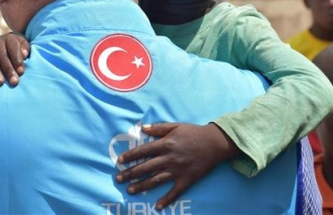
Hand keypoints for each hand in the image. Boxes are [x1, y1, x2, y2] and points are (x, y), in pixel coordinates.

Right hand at [0, 33, 29, 84]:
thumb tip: (24, 54)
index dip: (18, 61)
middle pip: (3, 57)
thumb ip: (25, 49)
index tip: (21, 72)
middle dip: (9, 70)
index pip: (14, 49)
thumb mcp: (23, 45)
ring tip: (0, 82)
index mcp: (10, 38)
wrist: (2, 44)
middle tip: (13, 82)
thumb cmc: (16, 48)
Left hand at [115, 123, 238, 209]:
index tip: (120, 161)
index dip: (131, 156)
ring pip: (156, 180)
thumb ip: (158, 128)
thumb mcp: (176, 126)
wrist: (214, 143)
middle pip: (146, 167)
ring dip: (141, 185)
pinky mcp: (187, 179)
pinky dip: (166, 199)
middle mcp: (169, 158)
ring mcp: (178, 170)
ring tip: (130, 190)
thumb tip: (142, 128)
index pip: (144, 151)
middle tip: (118, 179)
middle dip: (131, 173)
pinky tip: (157, 206)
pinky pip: (175, 191)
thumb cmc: (194, 133)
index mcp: (166, 144)